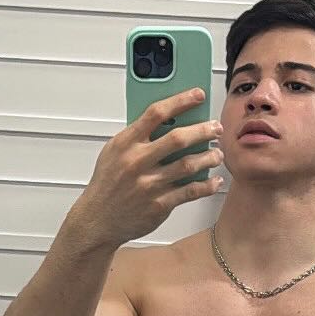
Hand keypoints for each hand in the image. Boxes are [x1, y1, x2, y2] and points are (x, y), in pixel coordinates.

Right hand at [73, 87, 224, 249]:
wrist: (97, 220)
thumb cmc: (107, 184)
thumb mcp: (113, 152)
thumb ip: (137, 136)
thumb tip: (170, 120)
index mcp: (125, 144)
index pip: (156, 113)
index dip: (180, 101)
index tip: (198, 95)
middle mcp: (137, 162)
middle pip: (178, 139)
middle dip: (203, 130)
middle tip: (216, 128)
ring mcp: (149, 185)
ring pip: (188, 165)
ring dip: (209, 157)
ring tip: (217, 154)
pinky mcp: (159, 205)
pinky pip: (190, 192)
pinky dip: (206, 185)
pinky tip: (214, 181)